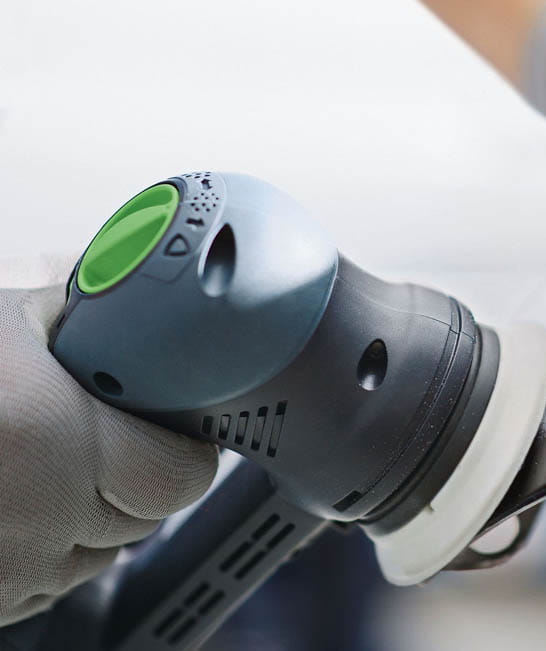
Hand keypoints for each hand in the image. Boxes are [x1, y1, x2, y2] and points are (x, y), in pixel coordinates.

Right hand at [0, 272, 216, 624]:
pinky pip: (41, 586)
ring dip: (93, 519)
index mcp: (51, 439)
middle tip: (110, 437)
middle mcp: (31, 521)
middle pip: (145, 518)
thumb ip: (87, 307)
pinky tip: (9, 501)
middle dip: (141, 479)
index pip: (181, 476)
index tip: (174, 427)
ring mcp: (0, 575)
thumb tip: (146, 304)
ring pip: (98, 558)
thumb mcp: (4, 310)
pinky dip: (42, 550)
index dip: (183, 448)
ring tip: (46, 464)